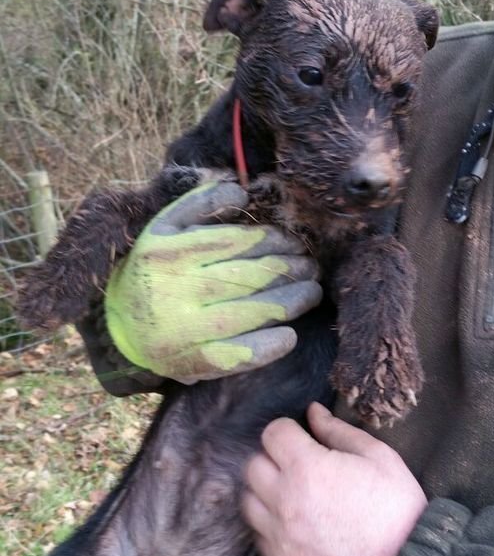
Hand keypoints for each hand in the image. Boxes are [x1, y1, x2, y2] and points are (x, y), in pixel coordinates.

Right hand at [105, 180, 321, 381]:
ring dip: (289, 303)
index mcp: (168, 253)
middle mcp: (175, 291)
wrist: (120, 325)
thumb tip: (241, 193)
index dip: (271, 242)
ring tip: (311, 292)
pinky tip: (289, 335)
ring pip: (248, 313)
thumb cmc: (153, 269)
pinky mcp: (193, 361)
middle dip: (287, 270)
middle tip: (310, 267)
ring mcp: (184, 330)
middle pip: (246, 277)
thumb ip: (200, 204)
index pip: (233, 243)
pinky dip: (268, 346)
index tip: (293, 243)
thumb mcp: (164, 228)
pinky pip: (238, 355)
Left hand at [242, 402, 426, 555]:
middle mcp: (284, 500)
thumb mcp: (378, 457)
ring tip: (291, 494)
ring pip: (249, 501)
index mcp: (307, 468)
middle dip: (272, 458)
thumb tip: (313, 412)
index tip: (302, 437)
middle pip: (253, 465)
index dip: (287, 430)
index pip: (272, 433)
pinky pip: (259, 536)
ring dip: (265, 491)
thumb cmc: (397, 509)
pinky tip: (293, 523)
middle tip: (297, 464)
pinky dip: (269, 525)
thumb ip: (339, 431)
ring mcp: (280, 536)